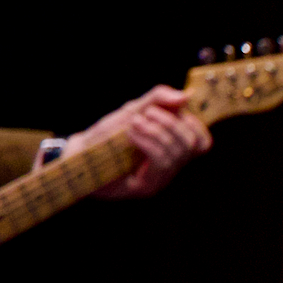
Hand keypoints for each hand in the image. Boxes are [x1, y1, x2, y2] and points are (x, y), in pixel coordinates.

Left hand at [67, 86, 210, 198]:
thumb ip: (159, 100)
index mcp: (172, 148)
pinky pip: (161, 162)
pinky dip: (148, 141)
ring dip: (156, 131)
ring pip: (177, 153)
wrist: (79, 153)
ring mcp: (159, 179)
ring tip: (134, 123)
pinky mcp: (146, 186)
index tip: (176, 109)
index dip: (196, 124)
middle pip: (192, 144)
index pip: (203, 142)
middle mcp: (170, 166)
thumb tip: (187, 95)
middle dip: (171, 123)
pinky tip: (132, 133)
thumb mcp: (134, 109)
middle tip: (146, 114)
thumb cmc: (106, 133)